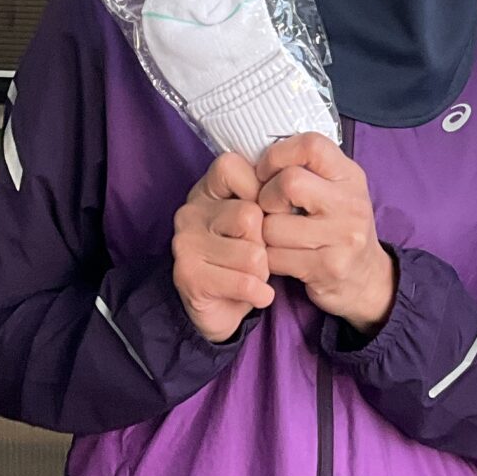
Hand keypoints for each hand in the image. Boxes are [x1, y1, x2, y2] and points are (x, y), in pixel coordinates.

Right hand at [170, 153, 275, 343]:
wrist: (219, 307)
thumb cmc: (243, 255)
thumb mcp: (254, 219)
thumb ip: (265, 196)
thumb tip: (290, 187)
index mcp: (206, 190)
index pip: (233, 167)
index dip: (259, 191)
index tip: (265, 214)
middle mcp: (190, 212)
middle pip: (250, 215)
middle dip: (265, 241)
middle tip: (259, 254)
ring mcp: (186, 244)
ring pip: (252, 253)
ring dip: (262, 271)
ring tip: (252, 275)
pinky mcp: (189, 277)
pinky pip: (245, 283)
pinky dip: (260, 294)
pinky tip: (256, 295)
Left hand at [256, 134, 395, 334]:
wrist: (367, 278)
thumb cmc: (338, 227)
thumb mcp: (332, 191)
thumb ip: (299, 171)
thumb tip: (240, 159)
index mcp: (349, 176)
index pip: (311, 145)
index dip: (277, 155)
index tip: (265, 173)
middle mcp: (351, 203)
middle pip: (289, 182)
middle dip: (266, 197)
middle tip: (269, 210)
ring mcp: (343, 236)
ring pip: (274, 226)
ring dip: (263, 234)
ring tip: (276, 238)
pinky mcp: (328, 267)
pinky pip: (275, 257)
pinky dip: (268, 258)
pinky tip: (281, 257)